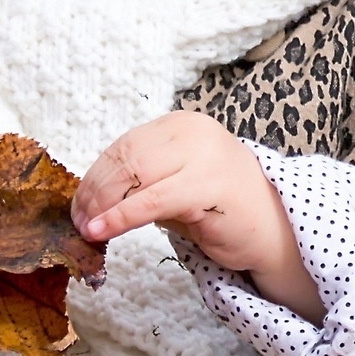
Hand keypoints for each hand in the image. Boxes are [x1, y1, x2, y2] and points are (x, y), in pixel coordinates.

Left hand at [71, 112, 323, 324]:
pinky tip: (101, 231)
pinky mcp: (207, 186)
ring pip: (134, 175)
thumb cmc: (222, 210)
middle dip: (94, 192)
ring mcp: (202, 155)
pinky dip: (120, 217)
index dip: (94, 176)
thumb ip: (141, 181)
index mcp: (182, 125)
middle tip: (78, 221)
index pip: (125, 145)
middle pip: (125, 157)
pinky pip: (151, 201)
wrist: (276, 230)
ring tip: (87, 229)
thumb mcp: (175, 184)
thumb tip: (91, 197)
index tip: (78, 205)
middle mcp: (192, 132)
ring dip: (102, 205)